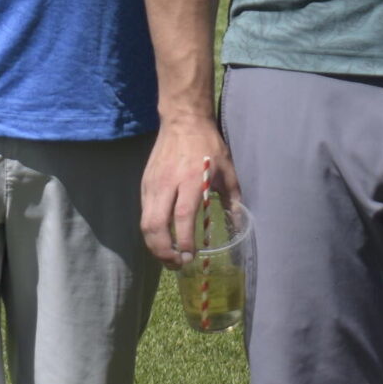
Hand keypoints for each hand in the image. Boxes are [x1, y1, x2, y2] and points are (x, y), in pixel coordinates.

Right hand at [141, 116, 238, 263]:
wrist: (183, 120)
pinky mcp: (145, 183)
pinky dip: (151, 231)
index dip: (184, 240)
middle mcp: (168, 184)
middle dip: (164, 250)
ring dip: (155, 245)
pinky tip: (163, 238)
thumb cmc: (208, 145)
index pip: (182, 216)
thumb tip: (237, 224)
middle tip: (177, 264)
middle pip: (156, 225)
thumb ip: (232, 199)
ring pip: (145, 223)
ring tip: (169, 257)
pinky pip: (145, 213)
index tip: (191, 255)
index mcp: (191, 180)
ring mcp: (153, 184)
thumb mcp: (227, 170)